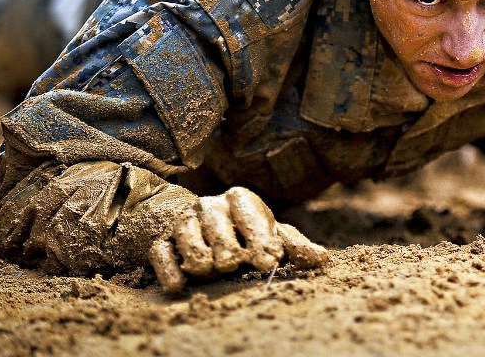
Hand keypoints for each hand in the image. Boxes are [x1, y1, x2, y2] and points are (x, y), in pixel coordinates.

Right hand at [148, 186, 328, 293]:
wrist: (190, 216)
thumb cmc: (240, 227)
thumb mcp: (268, 231)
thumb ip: (293, 245)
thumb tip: (324, 260)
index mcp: (240, 199)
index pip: (251, 216)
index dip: (260, 240)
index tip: (269, 262)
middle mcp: (210, 206)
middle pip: (219, 232)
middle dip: (228, 251)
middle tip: (232, 264)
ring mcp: (183, 221)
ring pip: (190, 242)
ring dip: (201, 260)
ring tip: (210, 269)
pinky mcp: (160, 239)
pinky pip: (161, 254)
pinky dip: (170, 271)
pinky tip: (180, 284)